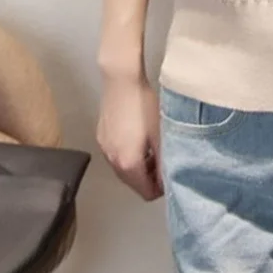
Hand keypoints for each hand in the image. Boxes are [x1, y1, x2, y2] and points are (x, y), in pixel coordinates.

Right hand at [97, 73, 163, 200]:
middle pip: (132, 183)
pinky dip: (128, 154)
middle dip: (149, 178)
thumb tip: (168, 178)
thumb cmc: (144, 105)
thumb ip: (164, 160)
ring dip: (139, 166)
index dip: (160, 189)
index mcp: (128, 163)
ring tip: (154, 149)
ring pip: (123, 169)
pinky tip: (139, 138)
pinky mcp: (101, 136)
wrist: (121, 80)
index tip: (171, 175)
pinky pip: (116, 155)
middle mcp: (112, 161)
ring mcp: (104, 148)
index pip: (145, 192)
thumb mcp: (160, 133)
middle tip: (165, 161)